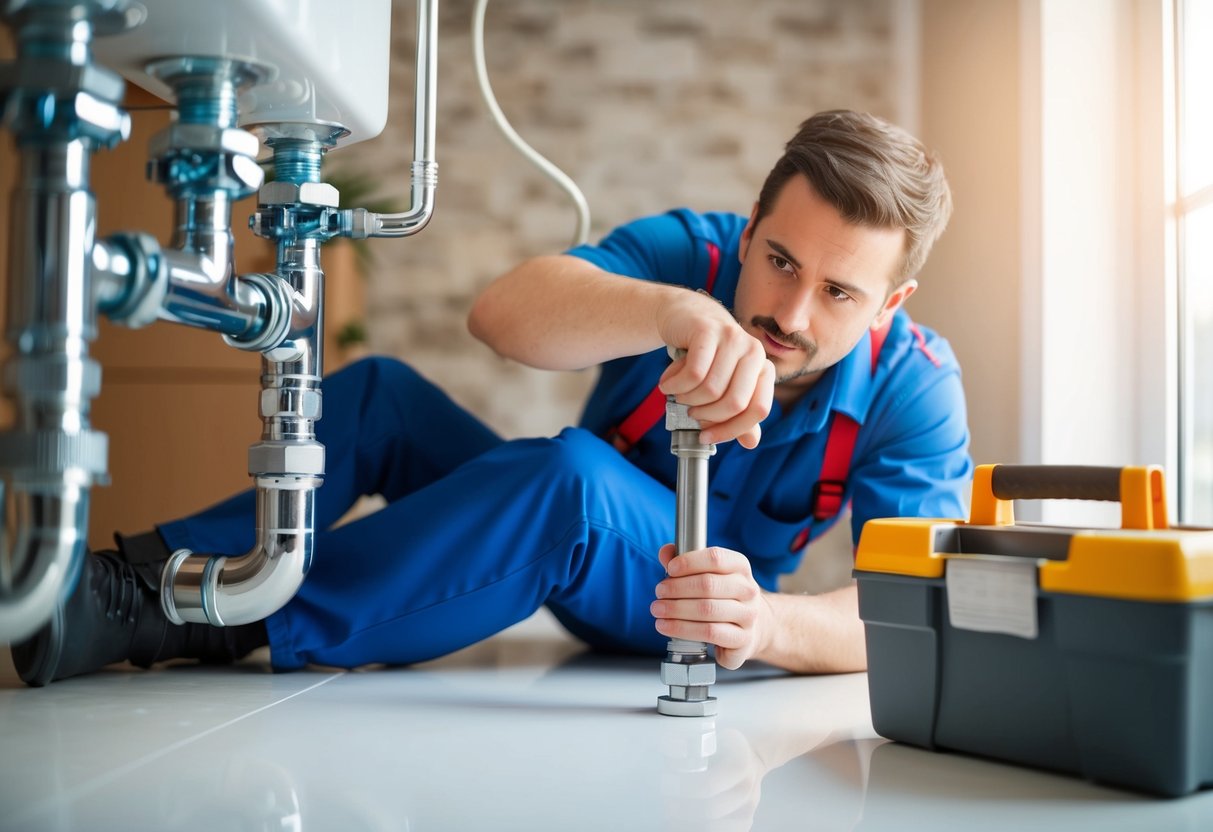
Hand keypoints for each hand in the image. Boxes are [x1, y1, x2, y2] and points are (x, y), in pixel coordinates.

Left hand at [651, 544, 774, 669]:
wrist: (749, 627)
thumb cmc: (721, 596)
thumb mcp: (708, 574)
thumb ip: (685, 562)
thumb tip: (665, 552)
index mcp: (740, 567)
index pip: (715, 558)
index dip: (689, 562)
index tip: (670, 569)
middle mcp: (748, 590)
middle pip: (708, 585)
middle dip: (677, 588)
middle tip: (659, 593)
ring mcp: (748, 615)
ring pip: (707, 609)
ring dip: (676, 609)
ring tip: (657, 610)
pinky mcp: (742, 639)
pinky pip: (709, 633)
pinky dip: (682, 629)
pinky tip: (666, 626)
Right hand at [654, 291, 773, 448]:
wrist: (684, 315)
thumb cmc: (706, 356)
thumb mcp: (724, 384)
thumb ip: (739, 413)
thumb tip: (751, 442)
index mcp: (763, 369)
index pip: (757, 410)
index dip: (731, 430)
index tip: (705, 436)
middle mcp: (754, 352)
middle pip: (734, 403)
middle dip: (706, 415)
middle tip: (690, 412)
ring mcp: (732, 338)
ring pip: (710, 390)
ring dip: (686, 399)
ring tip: (678, 393)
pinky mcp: (708, 331)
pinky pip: (693, 373)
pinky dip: (675, 386)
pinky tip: (668, 383)